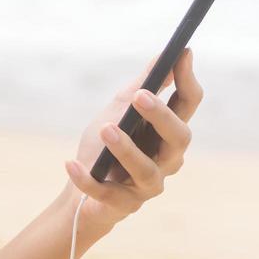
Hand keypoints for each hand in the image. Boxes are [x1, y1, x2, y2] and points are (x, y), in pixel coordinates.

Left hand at [62, 48, 203, 234]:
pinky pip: (106, 192)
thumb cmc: (105, 147)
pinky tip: (70, 164)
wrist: (82, 193)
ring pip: (146, 169)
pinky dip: (87, 178)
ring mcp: (146, 185)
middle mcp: (166, 160)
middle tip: (140, 95)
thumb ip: (141, 86)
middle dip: (161, 116)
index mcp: (167, 134)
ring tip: (106, 128)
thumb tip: (163, 55)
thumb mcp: (119, 111)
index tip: (182, 53)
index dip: (187, 80)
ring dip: (126, 147)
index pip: (187, 105)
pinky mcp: (122, 204)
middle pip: (179, 138)